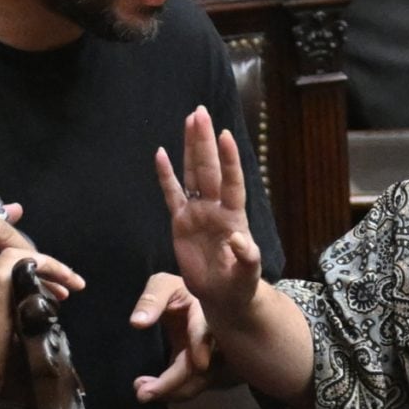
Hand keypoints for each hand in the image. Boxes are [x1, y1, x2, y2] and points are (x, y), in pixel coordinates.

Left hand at [131, 272, 215, 401]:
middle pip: (201, 367)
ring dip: (169, 391)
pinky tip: (148, 389)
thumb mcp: (163, 285)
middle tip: (142, 393)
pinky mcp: (197, 370)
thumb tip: (137, 323)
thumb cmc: (176, 292)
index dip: (203, 346)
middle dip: (173, 383)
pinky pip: (188, 386)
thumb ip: (151, 299)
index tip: (200, 365)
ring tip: (141, 391)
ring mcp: (208, 358)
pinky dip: (170, 392)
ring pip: (196, 382)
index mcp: (206, 313)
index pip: (206, 330)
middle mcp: (212, 339)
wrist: (189, 305)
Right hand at [154, 107, 266, 327]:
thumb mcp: (247, 275)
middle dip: (205, 141)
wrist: (224, 296)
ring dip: (191, 147)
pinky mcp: (180, 221)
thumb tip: (239, 238)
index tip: (225, 135)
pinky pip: (171, 193)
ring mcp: (197, 212)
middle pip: (209, 168)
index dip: (229, 160)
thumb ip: (247, 257)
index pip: (232, 183)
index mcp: (233, 218)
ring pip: (193, 173)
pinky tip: (161, 153)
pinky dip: (165, 175)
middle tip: (201, 112)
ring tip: (191, 119)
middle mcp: (215, 208)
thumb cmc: (240, 284)